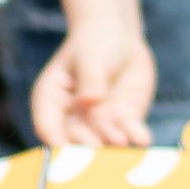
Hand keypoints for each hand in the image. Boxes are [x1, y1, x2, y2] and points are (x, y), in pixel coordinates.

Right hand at [29, 23, 156, 147]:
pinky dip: (136, 136)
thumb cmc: (93, 43)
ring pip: (103, 137)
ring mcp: (98, 122)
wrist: (119, 40)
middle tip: (95, 149)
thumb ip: (90, 78)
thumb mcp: (89, 55)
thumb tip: (90, 101)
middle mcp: (72, 118)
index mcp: (51, 100)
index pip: (47, 124)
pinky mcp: (123, 121)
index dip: (53, 138)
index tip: (62, 147)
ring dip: (111, 141)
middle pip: (75, 137)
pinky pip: (129, 131)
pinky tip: (142, 139)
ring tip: (120, 140)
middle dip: (85, 144)